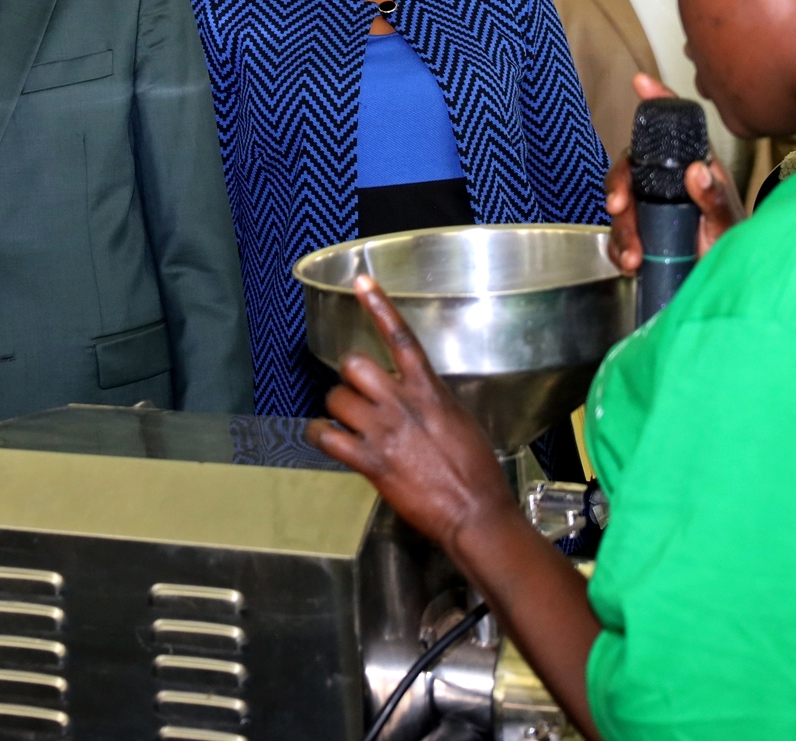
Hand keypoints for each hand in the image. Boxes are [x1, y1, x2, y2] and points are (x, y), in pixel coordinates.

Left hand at [310, 274, 515, 546]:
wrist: (475, 512)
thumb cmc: (476, 470)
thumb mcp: (459, 419)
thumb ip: (430, 398)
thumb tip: (414, 391)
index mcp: (429, 390)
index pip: (401, 337)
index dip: (379, 306)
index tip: (361, 282)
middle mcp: (402, 404)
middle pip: (354, 366)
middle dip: (350, 378)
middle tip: (358, 393)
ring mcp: (384, 432)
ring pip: (336, 398)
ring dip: (336, 407)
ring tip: (345, 420)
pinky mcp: (370, 462)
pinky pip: (327, 438)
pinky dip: (319, 434)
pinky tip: (323, 436)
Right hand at [603, 73, 743, 273]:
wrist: (729, 287)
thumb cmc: (735, 251)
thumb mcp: (729, 225)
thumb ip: (715, 199)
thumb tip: (696, 171)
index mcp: (694, 172)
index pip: (675, 131)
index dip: (658, 103)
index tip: (642, 84)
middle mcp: (670, 186)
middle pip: (631, 168)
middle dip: (617, 186)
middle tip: (618, 206)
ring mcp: (655, 210)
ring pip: (621, 205)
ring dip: (621, 229)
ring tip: (633, 254)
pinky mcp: (645, 235)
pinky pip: (620, 236)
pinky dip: (619, 249)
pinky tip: (631, 262)